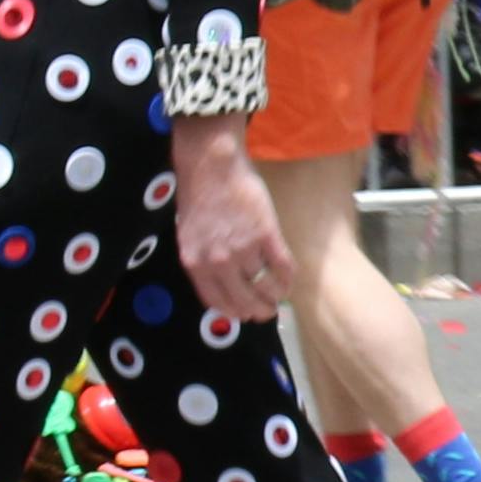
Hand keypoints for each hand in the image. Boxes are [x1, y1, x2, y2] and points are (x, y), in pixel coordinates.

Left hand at [169, 118, 294, 323]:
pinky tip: (290, 278)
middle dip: (258, 311)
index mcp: (195, 263)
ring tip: (280, 297)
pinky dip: (288, 277)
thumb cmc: (199, 196)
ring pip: (264, 285)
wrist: (211, 166)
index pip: (217, 302)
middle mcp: (218, 262)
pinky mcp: (266, 234)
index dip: (234, 312)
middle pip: (243, 300)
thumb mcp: (190, 235)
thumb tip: (222, 280)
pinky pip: (282, 265)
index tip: (245, 315)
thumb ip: (203, 260)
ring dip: (275, 296)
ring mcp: (243, 249)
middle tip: (268, 313)